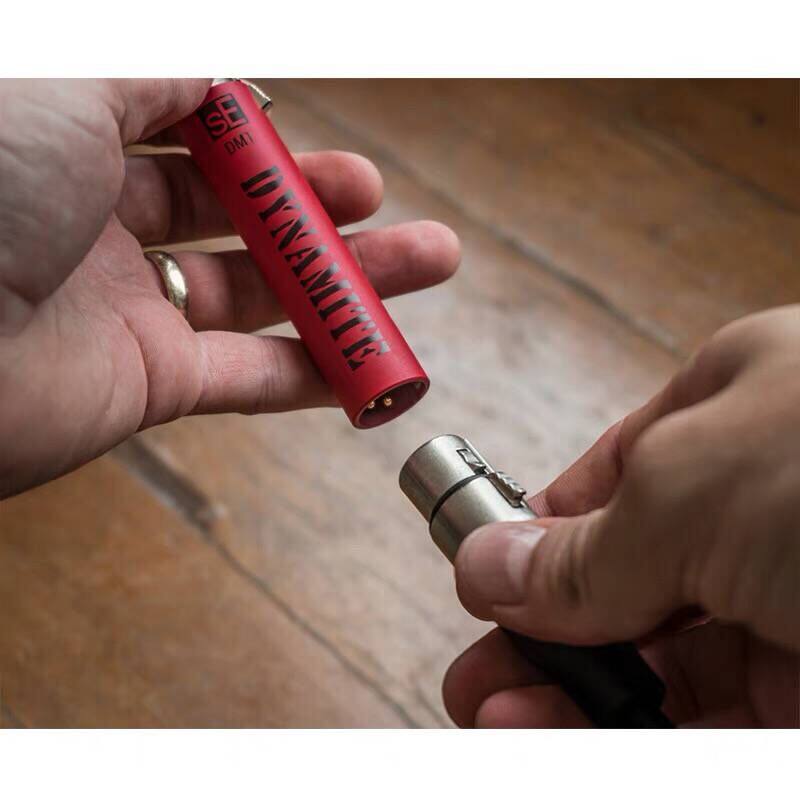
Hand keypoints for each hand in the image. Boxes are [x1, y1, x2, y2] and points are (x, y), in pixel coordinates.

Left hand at [0, 80, 458, 496]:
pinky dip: (315, 373)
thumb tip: (219, 76)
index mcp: (72, 155)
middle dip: (317, 211)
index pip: (185, 144)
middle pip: (237, 221)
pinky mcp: (151, 386)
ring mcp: (132, 314)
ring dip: (343, 287)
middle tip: (382, 204)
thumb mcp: (67, 90)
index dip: (253, 145)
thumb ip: (150, 77)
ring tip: (424, 265)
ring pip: (261, 297)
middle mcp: (102, 235)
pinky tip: (372, 361)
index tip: (303, 146)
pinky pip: (251, 376)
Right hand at [444, 307, 799, 726]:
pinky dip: (629, 738)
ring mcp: (790, 602)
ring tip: (495, 715)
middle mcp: (762, 508)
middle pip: (622, 581)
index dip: (538, 532)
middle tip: (478, 676)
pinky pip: (707, 722)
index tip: (484, 578)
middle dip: (537, 631)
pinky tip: (560, 738)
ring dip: (567, 698)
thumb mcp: (696, 482)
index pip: (612, 481)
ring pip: (658, 665)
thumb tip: (486, 567)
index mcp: (735, 413)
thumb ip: (586, 545)